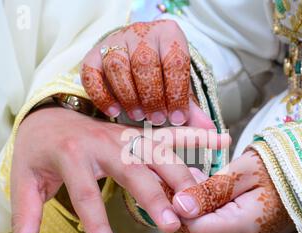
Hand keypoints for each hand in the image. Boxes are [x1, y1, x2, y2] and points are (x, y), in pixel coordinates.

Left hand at [9, 107, 229, 232]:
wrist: (48, 115)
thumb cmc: (38, 151)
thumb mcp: (23, 180)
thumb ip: (25, 214)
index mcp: (71, 155)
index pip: (86, 194)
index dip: (98, 224)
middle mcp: (103, 143)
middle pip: (132, 170)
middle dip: (154, 196)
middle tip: (173, 223)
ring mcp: (124, 136)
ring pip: (157, 153)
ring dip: (180, 175)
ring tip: (201, 199)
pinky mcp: (137, 134)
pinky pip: (168, 135)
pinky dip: (194, 138)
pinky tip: (220, 140)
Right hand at [81, 20, 205, 126]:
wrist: (134, 52)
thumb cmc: (161, 74)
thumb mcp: (178, 85)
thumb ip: (190, 106)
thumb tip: (209, 130)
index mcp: (169, 35)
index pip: (174, 61)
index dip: (177, 92)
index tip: (178, 118)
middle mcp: (141, 33)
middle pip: (145, 62)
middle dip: (152, 96)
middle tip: (157, 119)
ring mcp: (115, 41)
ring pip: (118, 66)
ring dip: (129, 96)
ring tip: (138, 116)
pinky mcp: (94, 54)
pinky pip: (92, 74)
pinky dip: (103, 96)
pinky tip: (114, 112)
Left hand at [172, 148, 294, 232]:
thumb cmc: (283, 166)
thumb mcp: (245, 170)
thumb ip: (212, 189)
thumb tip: (180, 207)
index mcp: (244, 225)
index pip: (196, 227)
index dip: (180, 206)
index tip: (175, 182)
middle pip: (202, 225)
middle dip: (190, 201)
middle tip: (186, 172)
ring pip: (211, 222)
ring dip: (202, 200)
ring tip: (200, 174)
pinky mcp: (251, 231)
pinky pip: (224, 219)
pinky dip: (215, 203)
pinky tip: (214, 184)